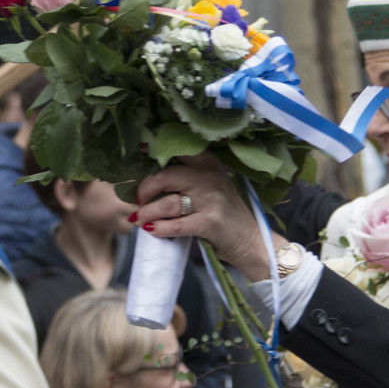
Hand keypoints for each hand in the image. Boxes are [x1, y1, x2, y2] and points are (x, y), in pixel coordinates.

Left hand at [135, 155, 273, 280]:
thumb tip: (149, 175)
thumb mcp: (212, 185)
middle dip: (145, 189)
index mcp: (209, 163)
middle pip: (165, 176)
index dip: (155, 149)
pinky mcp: (209, 222)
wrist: (249, 239)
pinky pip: (175, 226)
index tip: (140, 151)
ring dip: (147, 213)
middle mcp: (210, 177)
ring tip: (139, 219)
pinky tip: (152, 230)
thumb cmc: (224, 211)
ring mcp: (211, 200)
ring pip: (167, 204)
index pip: (178, 150)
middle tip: (139, 200)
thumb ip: (187, 176)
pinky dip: (159, 229)